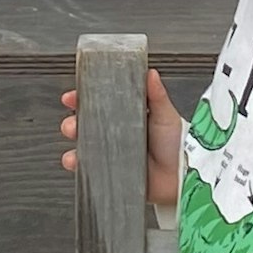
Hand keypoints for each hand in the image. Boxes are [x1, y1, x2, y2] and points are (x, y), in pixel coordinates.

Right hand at [60, 69, 181, 209]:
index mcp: (128, 116)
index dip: (85, 98)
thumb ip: (157, 95)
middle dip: (73, 120)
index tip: (73, 95)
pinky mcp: (110, 173)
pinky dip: (77, 165)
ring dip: (72, 141)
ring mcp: (112, 154)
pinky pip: (87, 168)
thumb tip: (150, 73)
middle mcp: (117, 134)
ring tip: (74, 138)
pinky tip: (77, 161)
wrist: (180, 178)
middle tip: (73, 121)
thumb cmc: (176, 147)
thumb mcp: (166, 115)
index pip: (101, 102)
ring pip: (83, 145)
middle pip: (86, 123)